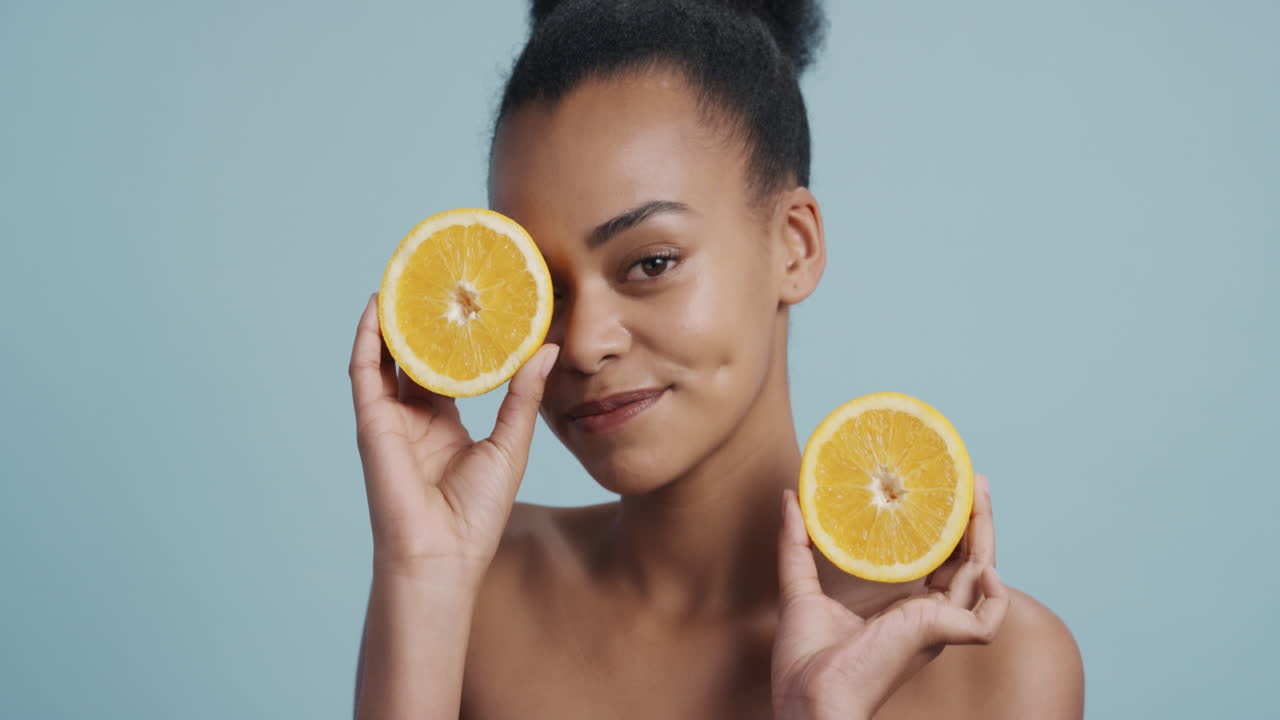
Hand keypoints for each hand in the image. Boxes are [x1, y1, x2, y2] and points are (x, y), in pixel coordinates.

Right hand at [348, 293, 558, 584]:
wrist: (442, 556)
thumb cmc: (475, 514)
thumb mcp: (509, 444)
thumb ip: (523, 395)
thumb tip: (548, 348)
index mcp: (446, 427)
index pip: (448, 370)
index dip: (456, 337)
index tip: (471, 303)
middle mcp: (414, 420)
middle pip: (414, 358)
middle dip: (422, 321)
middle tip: (436, 279)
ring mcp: (390, 421)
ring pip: (386, 358)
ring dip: (392, 320)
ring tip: (405, 278)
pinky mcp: (372, 424)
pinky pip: (364, 373)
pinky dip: (367, 338)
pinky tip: (377, 306)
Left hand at [771, 474, 1007, 719]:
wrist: (809, 698)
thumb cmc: (806, 661)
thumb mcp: (800, 589)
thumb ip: (795, 543)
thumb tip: (791, 498)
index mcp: (902, 611)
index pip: (935, 562)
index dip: (942, 528)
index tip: (939, 490)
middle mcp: (925, 618)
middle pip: (963, 562)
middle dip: (972, 520)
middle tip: (971, 479)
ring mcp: (934, 628)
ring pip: (980, 578)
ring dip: (986, 535)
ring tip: (981, 494)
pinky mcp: (937, 636)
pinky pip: (986, 621)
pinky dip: (997, 597)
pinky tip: (987, 566)